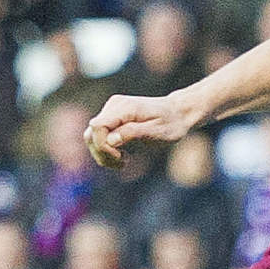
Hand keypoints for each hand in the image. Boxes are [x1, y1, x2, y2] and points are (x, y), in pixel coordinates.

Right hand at [83, 92, 199, 167]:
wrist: (178, 113)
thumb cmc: (171, 124)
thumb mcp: (157, 132)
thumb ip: (133, 133)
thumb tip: (110, 140)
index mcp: (125, 108)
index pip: (97, 127)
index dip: (103, 146)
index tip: (120, 156)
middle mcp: (114, 106)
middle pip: (91, 134)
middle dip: (102, 153)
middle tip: (122, 162)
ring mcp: (111, 111)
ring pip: (91, 137)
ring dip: (103, 154)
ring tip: (123, 161)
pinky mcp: (111, 118)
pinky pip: (98, 137)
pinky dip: (106, 151)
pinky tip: (121, 156)